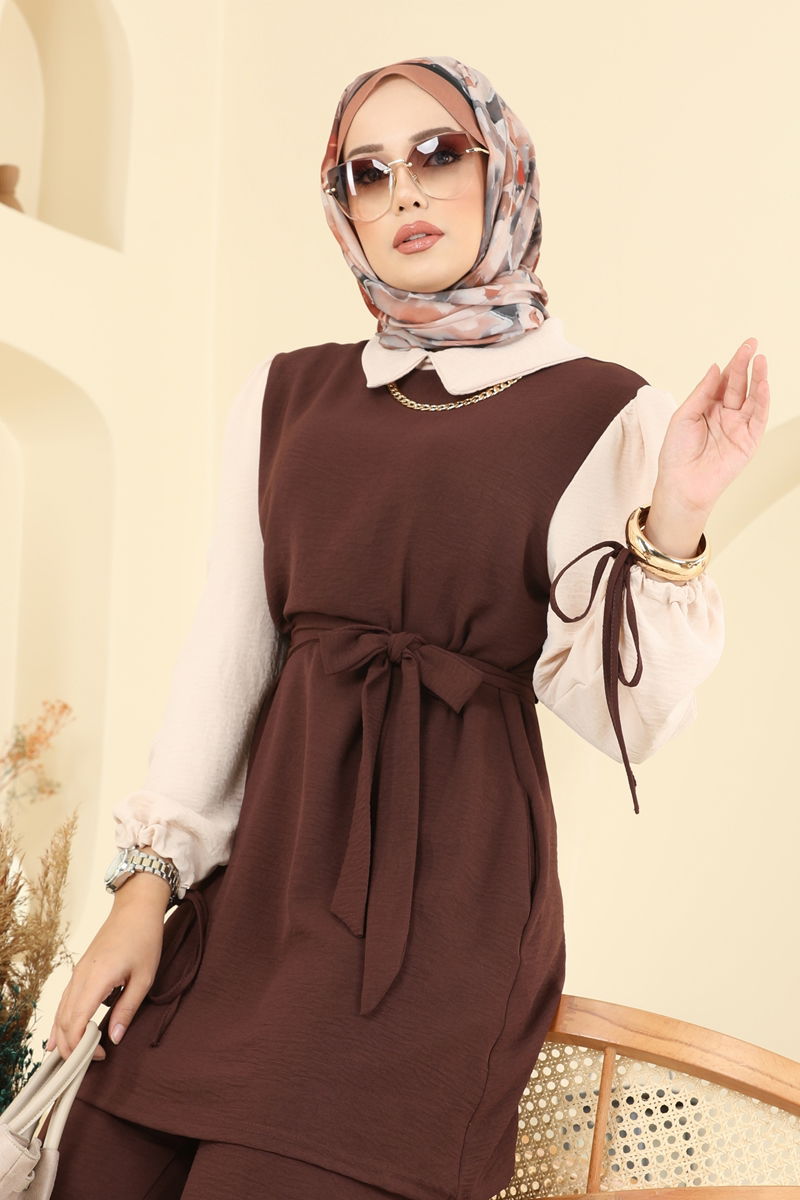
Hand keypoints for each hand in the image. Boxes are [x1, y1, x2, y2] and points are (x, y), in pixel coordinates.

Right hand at [45, 882, 165, 1061]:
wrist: (136, 908)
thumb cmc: (144, 938)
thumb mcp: (144, 977)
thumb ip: (128, 1009)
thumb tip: (114, 1037)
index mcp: (97, 979)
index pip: (77, 1023)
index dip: (82, 1046)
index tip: (99, 1056)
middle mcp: (81, 977)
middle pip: (64, 1021)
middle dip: (70, 1047)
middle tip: (89, 1061)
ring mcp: (78, 972)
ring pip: (60, 1011)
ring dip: (63, 1036)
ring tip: (71, 1057)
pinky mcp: (80, 970)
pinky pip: (65, 1000)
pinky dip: (61, 1020)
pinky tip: (57, 1035)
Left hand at [653, 337, 769, 519]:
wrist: (682, 483)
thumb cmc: (677, 452)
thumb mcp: (684, 416)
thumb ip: (702, 392)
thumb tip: (716, 367)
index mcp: (708, 407)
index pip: (723, 381)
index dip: (732, 364)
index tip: (743, 347)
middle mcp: (725, 415)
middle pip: (738, 385)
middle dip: (746, 365)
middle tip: (752, 345)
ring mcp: (738, 427)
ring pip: (752, 398)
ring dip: (758, 379)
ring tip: (761, 360)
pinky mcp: (748, 441)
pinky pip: (758, 417)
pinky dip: (763, 400)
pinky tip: (763, 384)